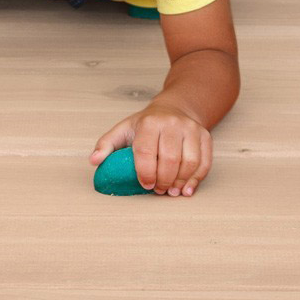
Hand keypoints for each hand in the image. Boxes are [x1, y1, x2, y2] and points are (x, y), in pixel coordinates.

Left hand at [88, 101, 212, 196]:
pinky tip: (187, 188)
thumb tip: (94, 161)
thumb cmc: (146, 125)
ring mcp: (191, 129)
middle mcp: (172, 124)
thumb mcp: (123, 130)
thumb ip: (106, 145)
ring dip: (180, 182)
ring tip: (171, 191)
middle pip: (170, 159)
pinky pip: (205, 161)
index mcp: (149, 123)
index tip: (145, 185)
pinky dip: (196, 179)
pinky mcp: (204, 135)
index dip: (145, 173)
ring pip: (190, 162)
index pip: (147, 152)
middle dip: (163, 181)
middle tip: (158, 190)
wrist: (173, 108)